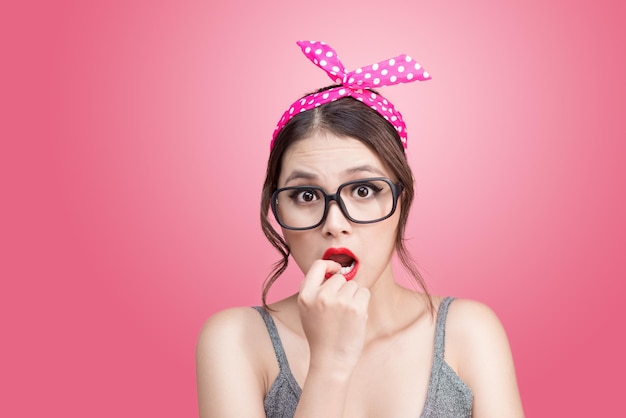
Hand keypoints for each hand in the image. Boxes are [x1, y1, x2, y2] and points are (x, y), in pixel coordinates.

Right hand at [297, 259, 370, 374]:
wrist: (330, 359)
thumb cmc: (321, 335)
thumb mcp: (307, 310)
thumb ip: (315, 290)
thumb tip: (334, 271)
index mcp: (305, 295)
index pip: (318, 265)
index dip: (329, 265)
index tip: (335, 271)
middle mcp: (321, 296)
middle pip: (340, 278)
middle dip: (343, 289)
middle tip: (339, 309)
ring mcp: (339, 301)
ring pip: (354, 285)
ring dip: (354, 296)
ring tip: (346, 315)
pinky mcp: (356, 308)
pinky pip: (364, 293)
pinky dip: (363, 303)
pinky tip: (355, 317)